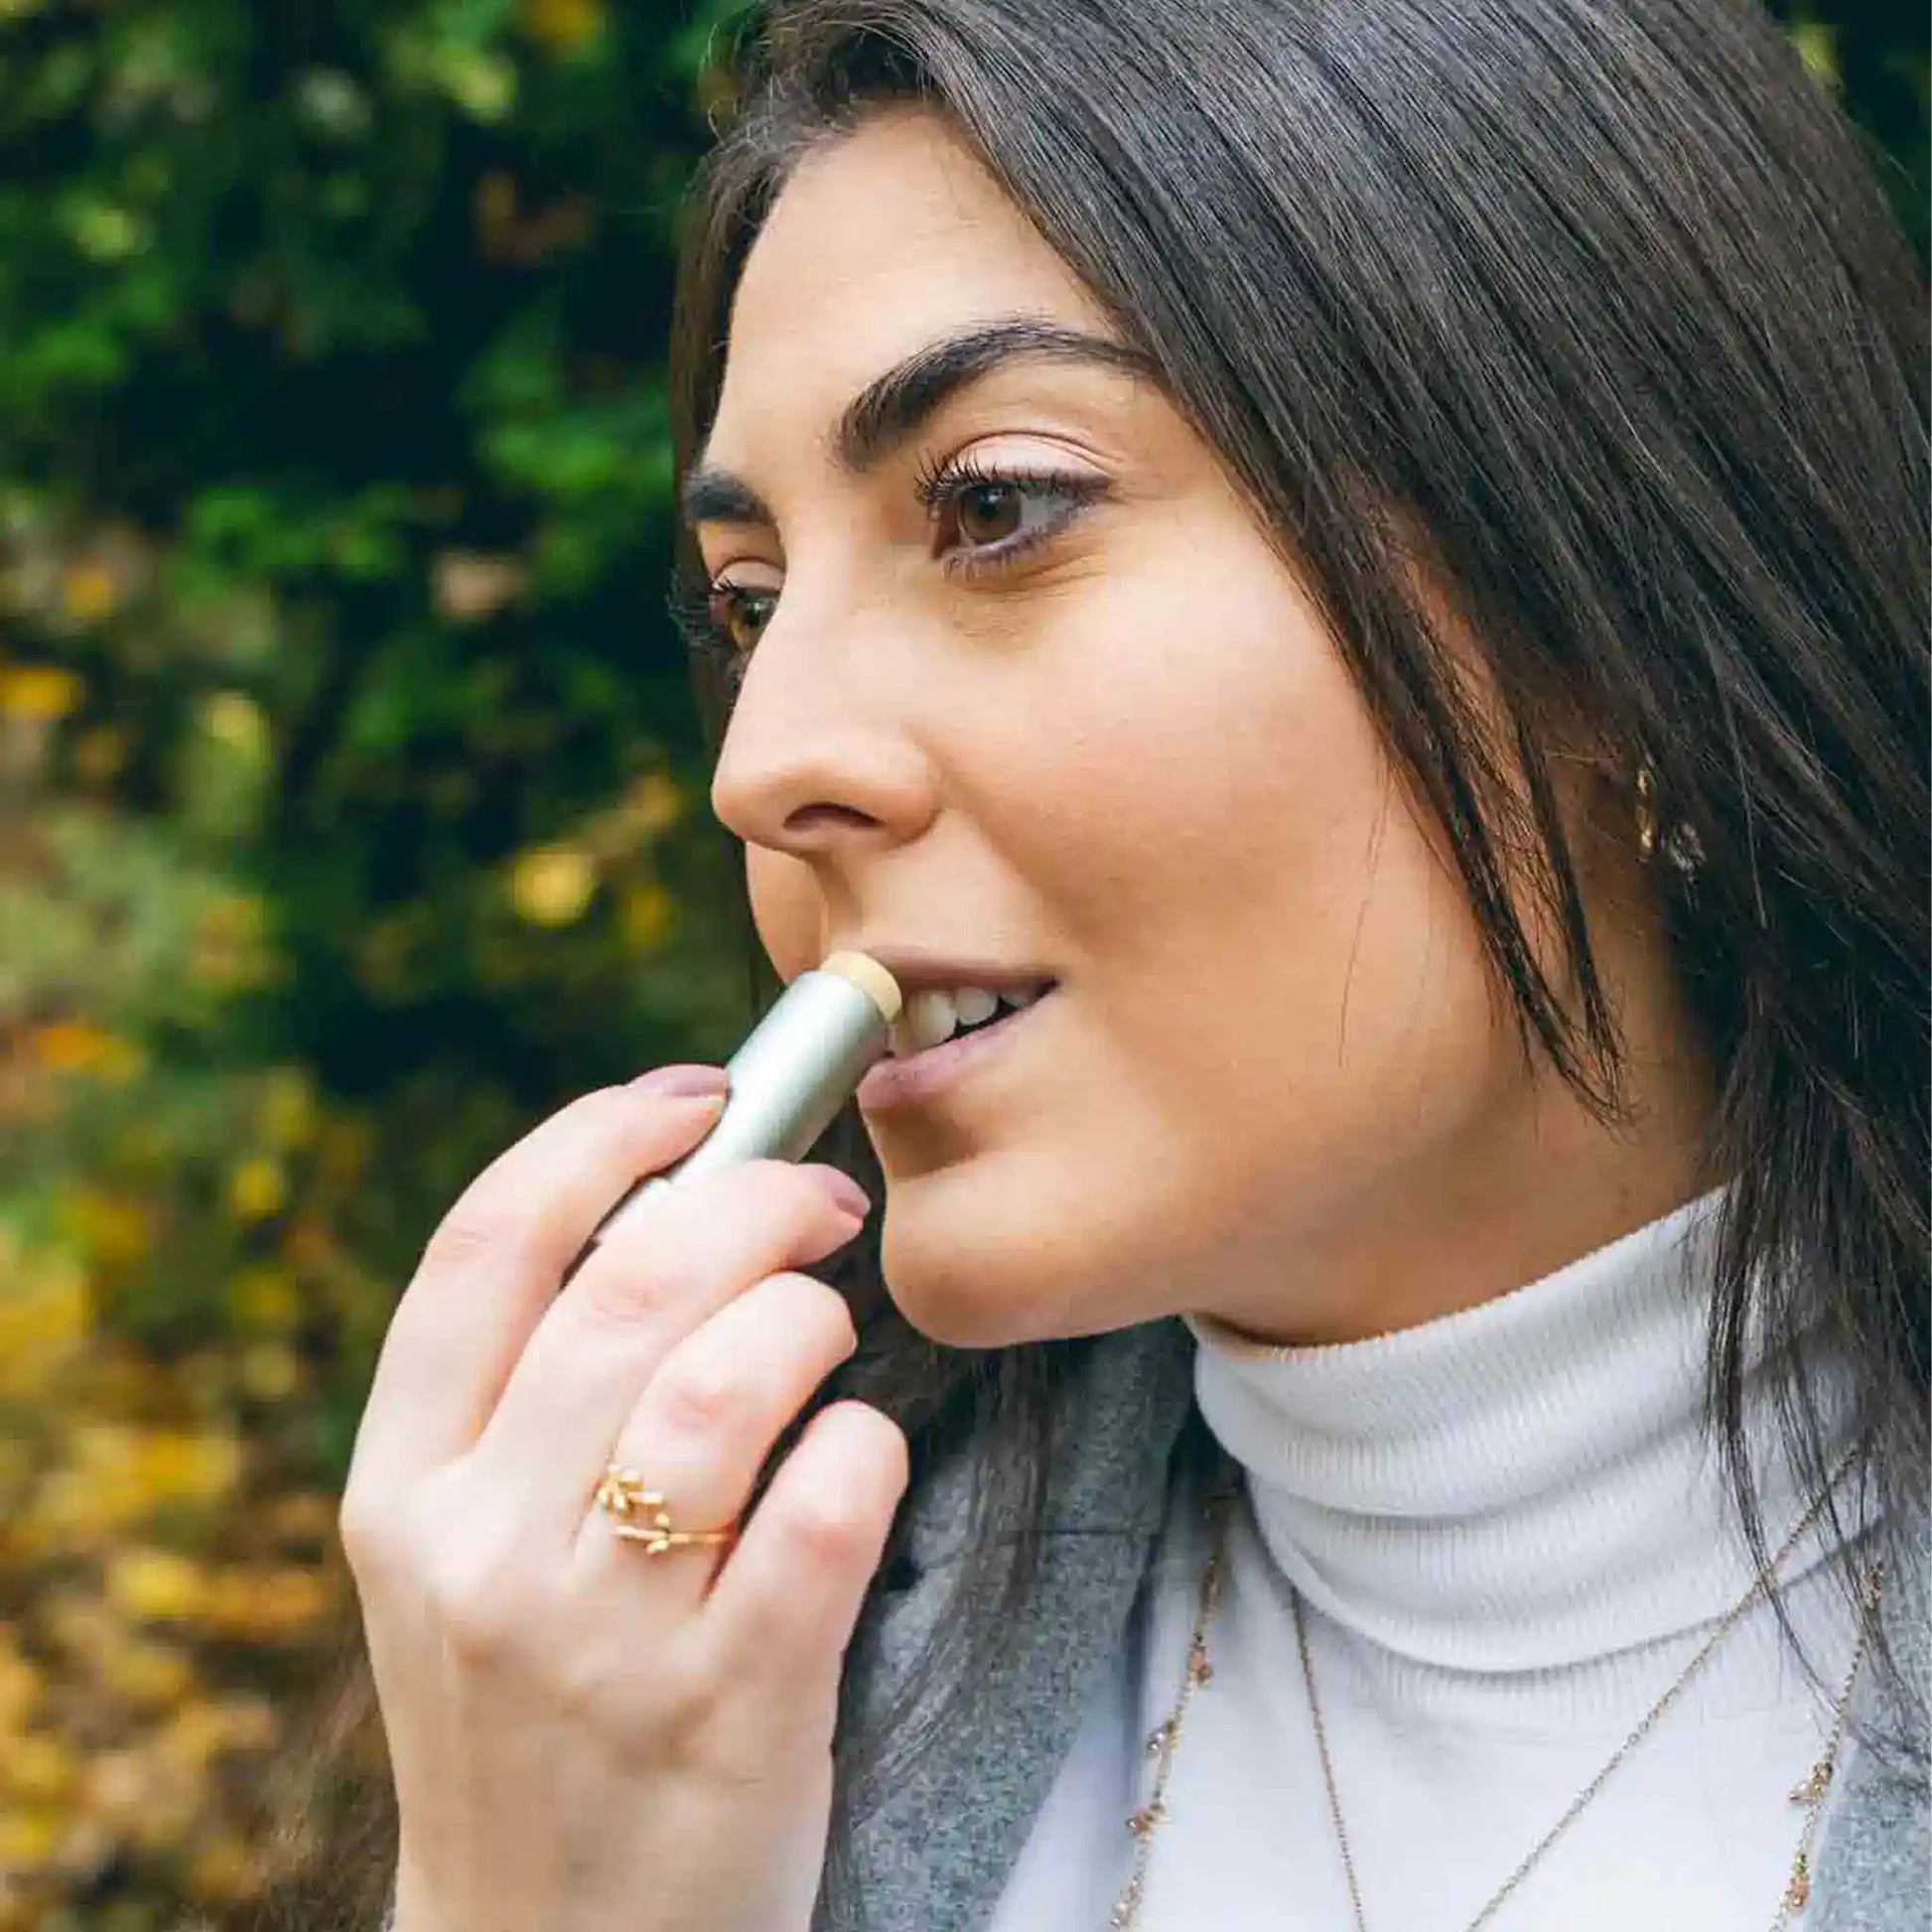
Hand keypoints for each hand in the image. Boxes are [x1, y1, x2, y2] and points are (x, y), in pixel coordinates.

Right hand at [339, 1067, 908, 1931]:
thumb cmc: (537, 1716)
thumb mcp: (470, 1562)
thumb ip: (530, 1404)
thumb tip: (679, 1202)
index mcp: (402, 1494)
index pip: (483, 1252)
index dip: (598, 1140)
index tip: (694, 1100)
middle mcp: (480, 1555)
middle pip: (627, 1287)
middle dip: (751, 1202)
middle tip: (822, 1200)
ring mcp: (601, 1642)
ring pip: (723, 1382)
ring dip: (806, 1319)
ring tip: (829, 1331)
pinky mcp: (730, 1712)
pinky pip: (827, 1507)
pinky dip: (867, 1444)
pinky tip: (860, 1452)